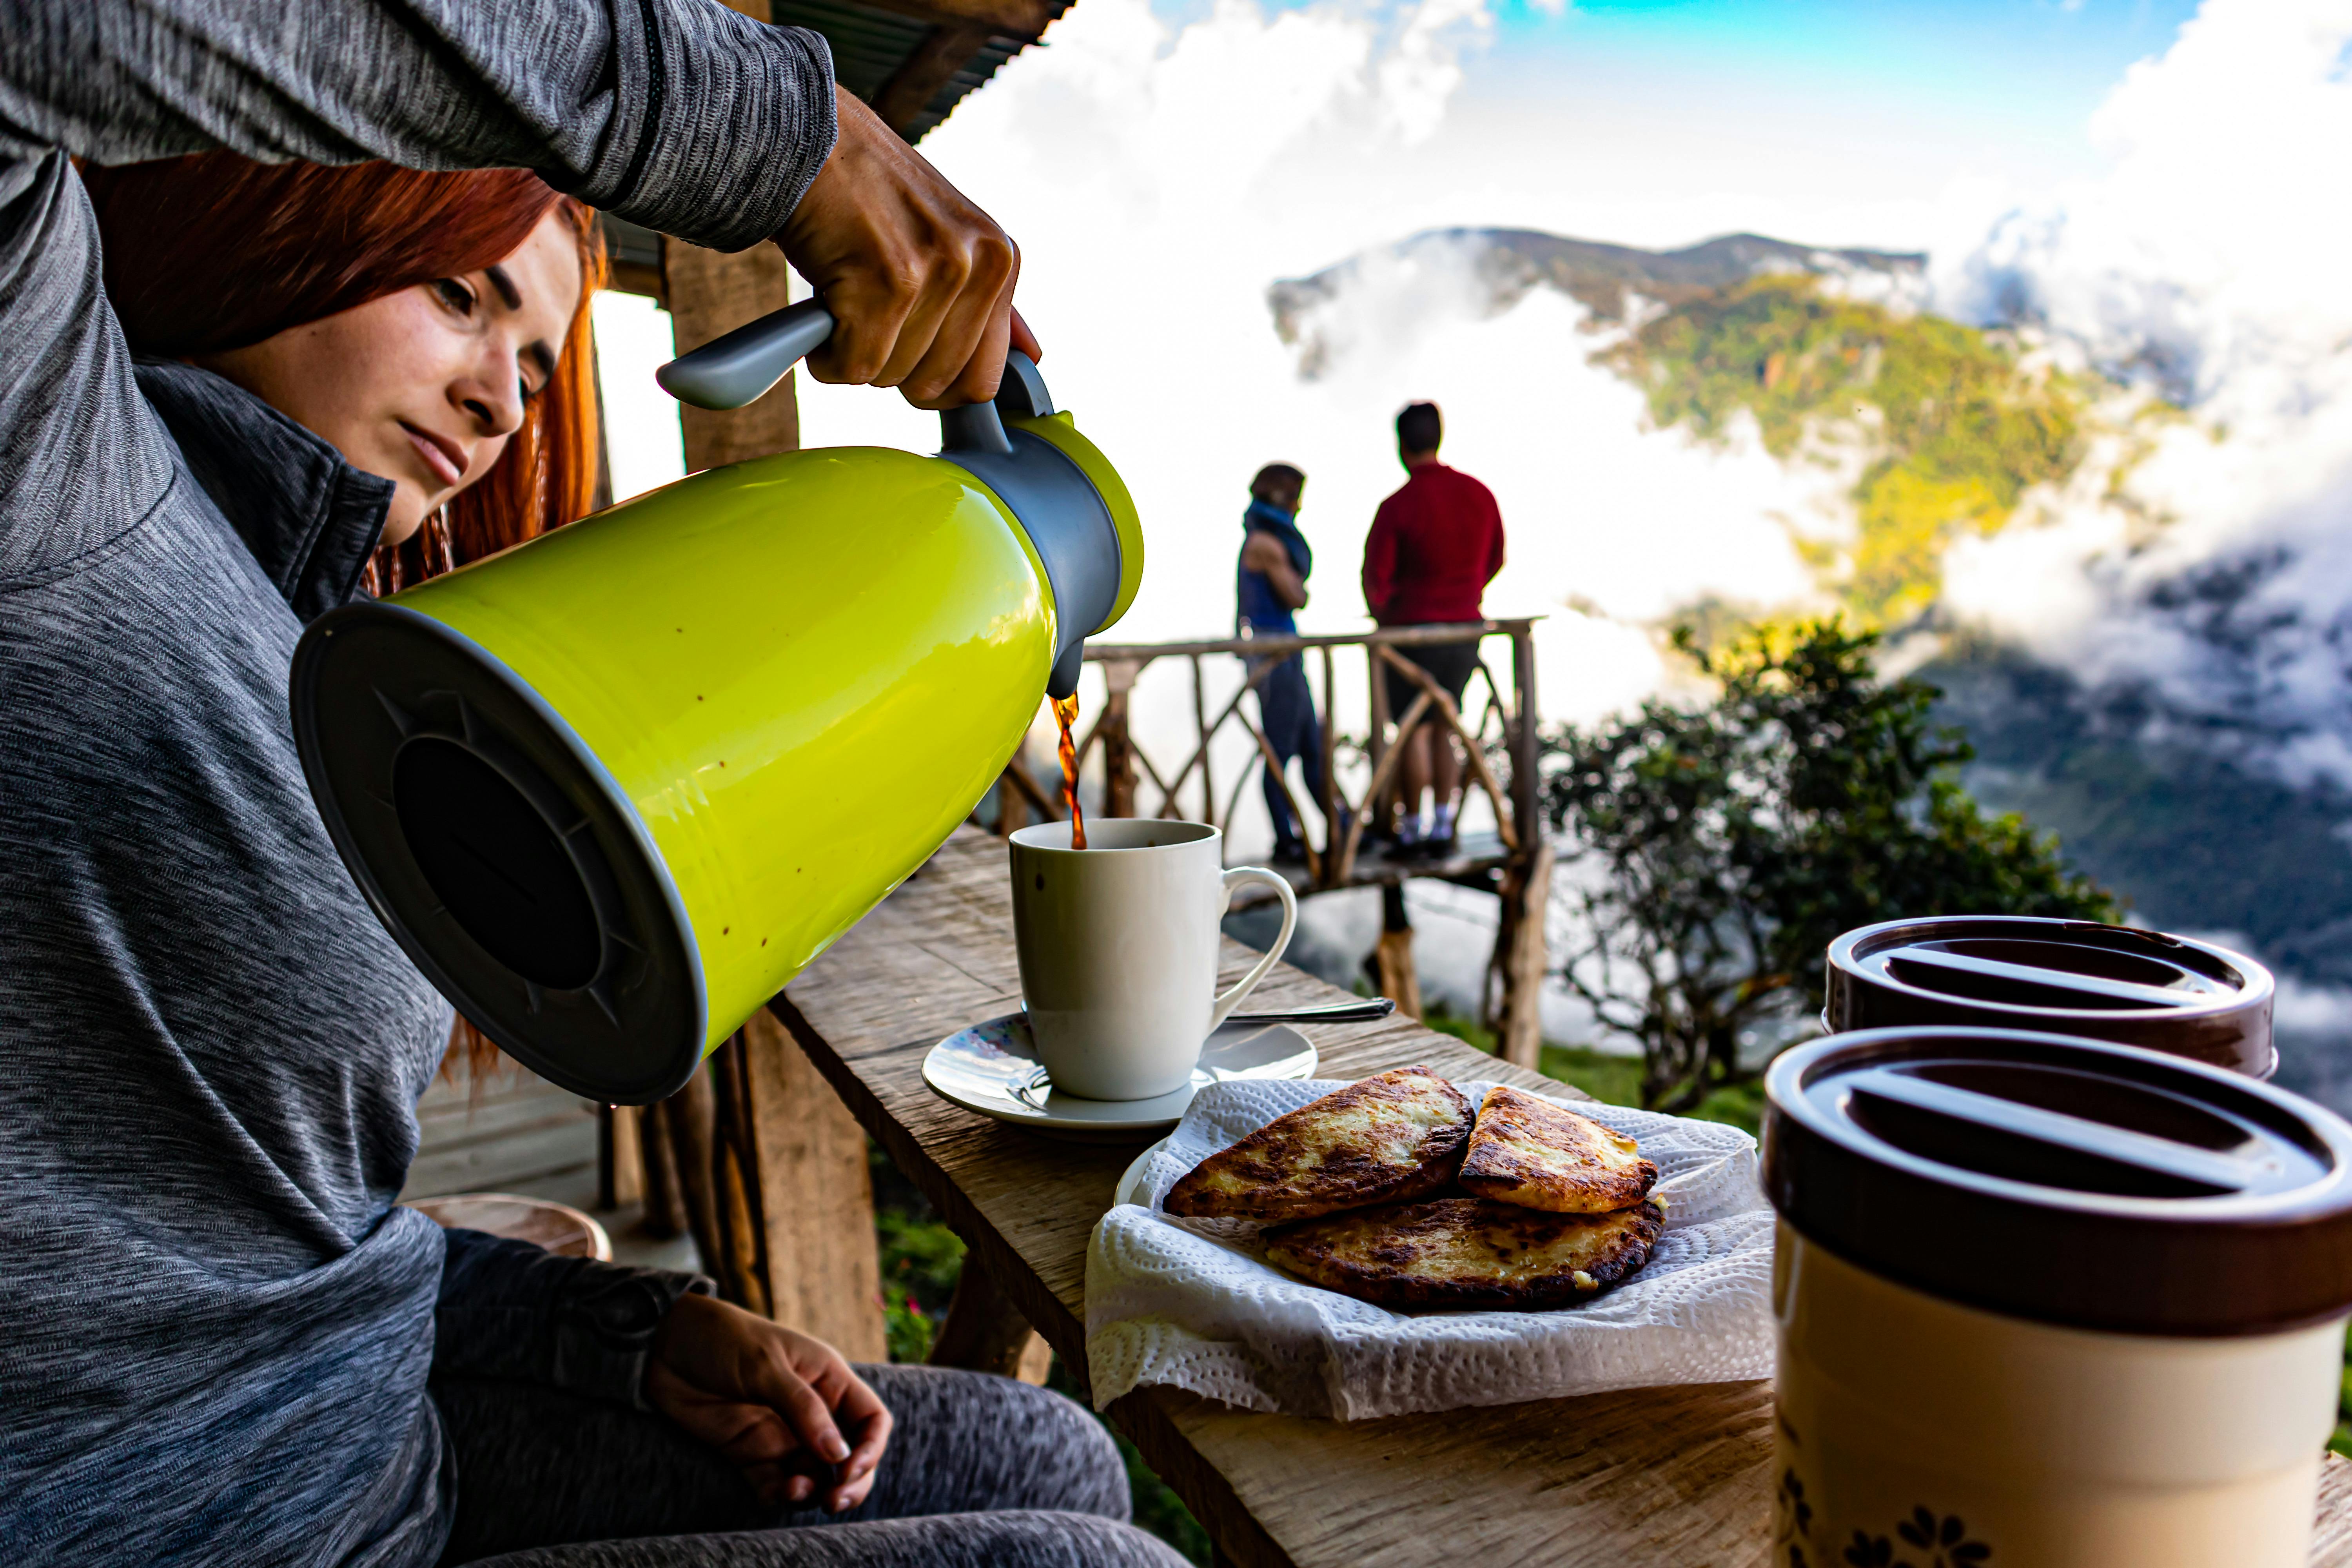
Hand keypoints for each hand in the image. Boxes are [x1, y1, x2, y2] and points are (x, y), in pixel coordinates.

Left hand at [644, 1292, 892, 1512]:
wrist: (663, 1344)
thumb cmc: (721, 1338)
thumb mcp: (765, 1365)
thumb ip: (802, 1408)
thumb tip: (838, 1454)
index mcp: (827, 1379)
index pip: (870, 1420)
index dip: (870, 1448)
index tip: (848, 1469)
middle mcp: (811, 1411)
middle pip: (849, 1457)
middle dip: (849, 1483)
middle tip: (832, 1501)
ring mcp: (781, 1434)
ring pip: (815, 1477)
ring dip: (813, 1493)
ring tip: (795, 1492)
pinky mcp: (749, 1452)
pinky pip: (774, 1484)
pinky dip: (780, 1496)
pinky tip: (774, 1493)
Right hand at [778, 86, 1043, 408]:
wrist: (806, 139)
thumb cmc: (868, 196)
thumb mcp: (949, 238)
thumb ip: (989, 301)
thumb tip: (1033, 355)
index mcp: (1002, 258)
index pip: (984, 380)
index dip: (933, 384)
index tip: (902, 349)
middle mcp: (979, 262)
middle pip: (932, 385)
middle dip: (888, 364)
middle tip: (864, 309)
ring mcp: (937, 269)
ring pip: (890, 376)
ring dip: (853, 351)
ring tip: (844, 295)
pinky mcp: (889, 279)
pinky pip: (855, 365)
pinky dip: (826, 354)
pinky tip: (822, 308)